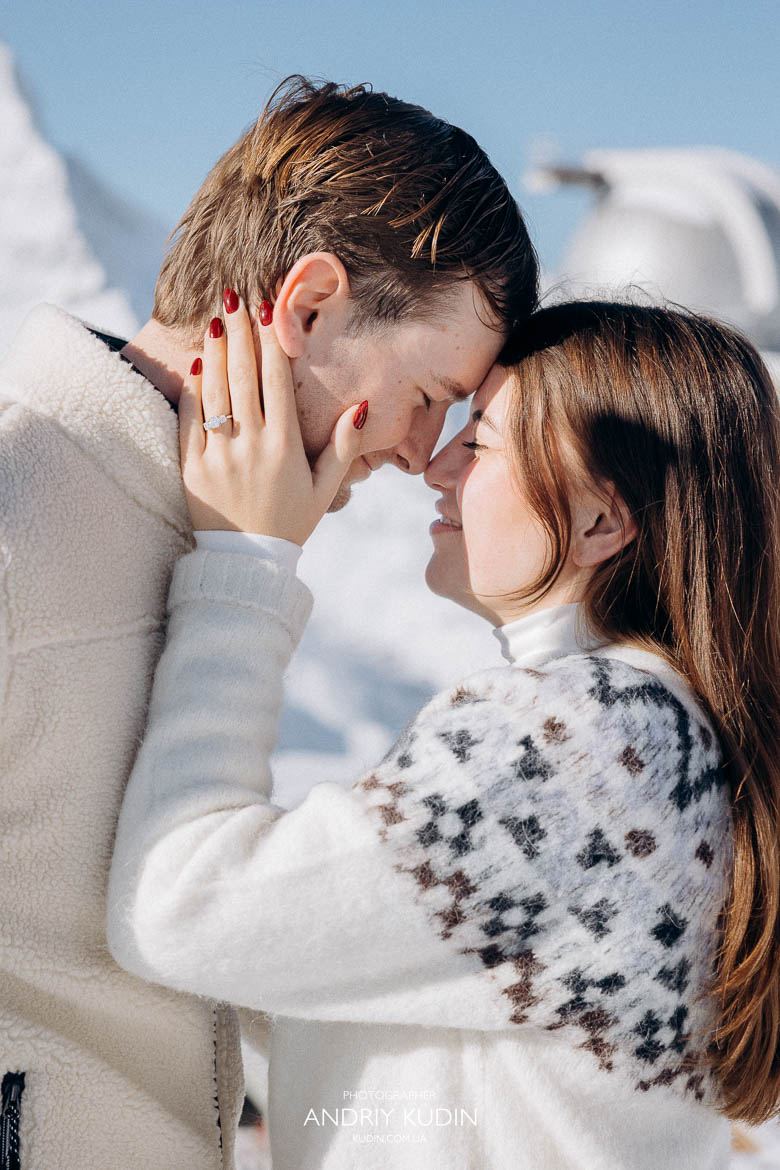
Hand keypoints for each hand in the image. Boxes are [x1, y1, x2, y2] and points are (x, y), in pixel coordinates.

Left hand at [179, 295, 366, 543]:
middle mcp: (251, 446)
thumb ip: (343, 447)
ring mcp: (218, 455)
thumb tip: (362, 406)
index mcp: (285, 448)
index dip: (271, 343)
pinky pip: (191, 418)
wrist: (246, 563)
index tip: (268, 312)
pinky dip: (195, 388)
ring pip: (216, 391)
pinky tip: (199, 363)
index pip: (276, 382)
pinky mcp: (192, 467)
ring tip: (218, 320)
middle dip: (240, 333)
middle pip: (244, 376)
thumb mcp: (325, 490)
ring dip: (217, 351)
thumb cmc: (290, 523)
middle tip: (236, 299)